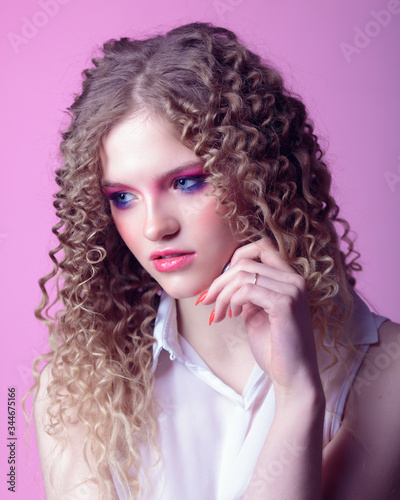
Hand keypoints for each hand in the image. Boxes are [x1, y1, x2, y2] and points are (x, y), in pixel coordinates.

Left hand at [200, 238, 320, 396]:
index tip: (221, 282)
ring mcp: (292, 290)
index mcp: (290, 279)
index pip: (262, 247)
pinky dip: (232, 301)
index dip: (236, 258)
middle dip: (220, 280)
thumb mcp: (256, 314)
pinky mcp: (285, 304)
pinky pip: (247, 290)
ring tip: (220, 313)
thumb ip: (247, 294)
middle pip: (246, 261)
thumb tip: (224, 281)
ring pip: (243, 274)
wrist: (292, 377)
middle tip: (207, 300)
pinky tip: (232, 316)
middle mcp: (294, 280)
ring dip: (223, 294)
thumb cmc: (275, 348)